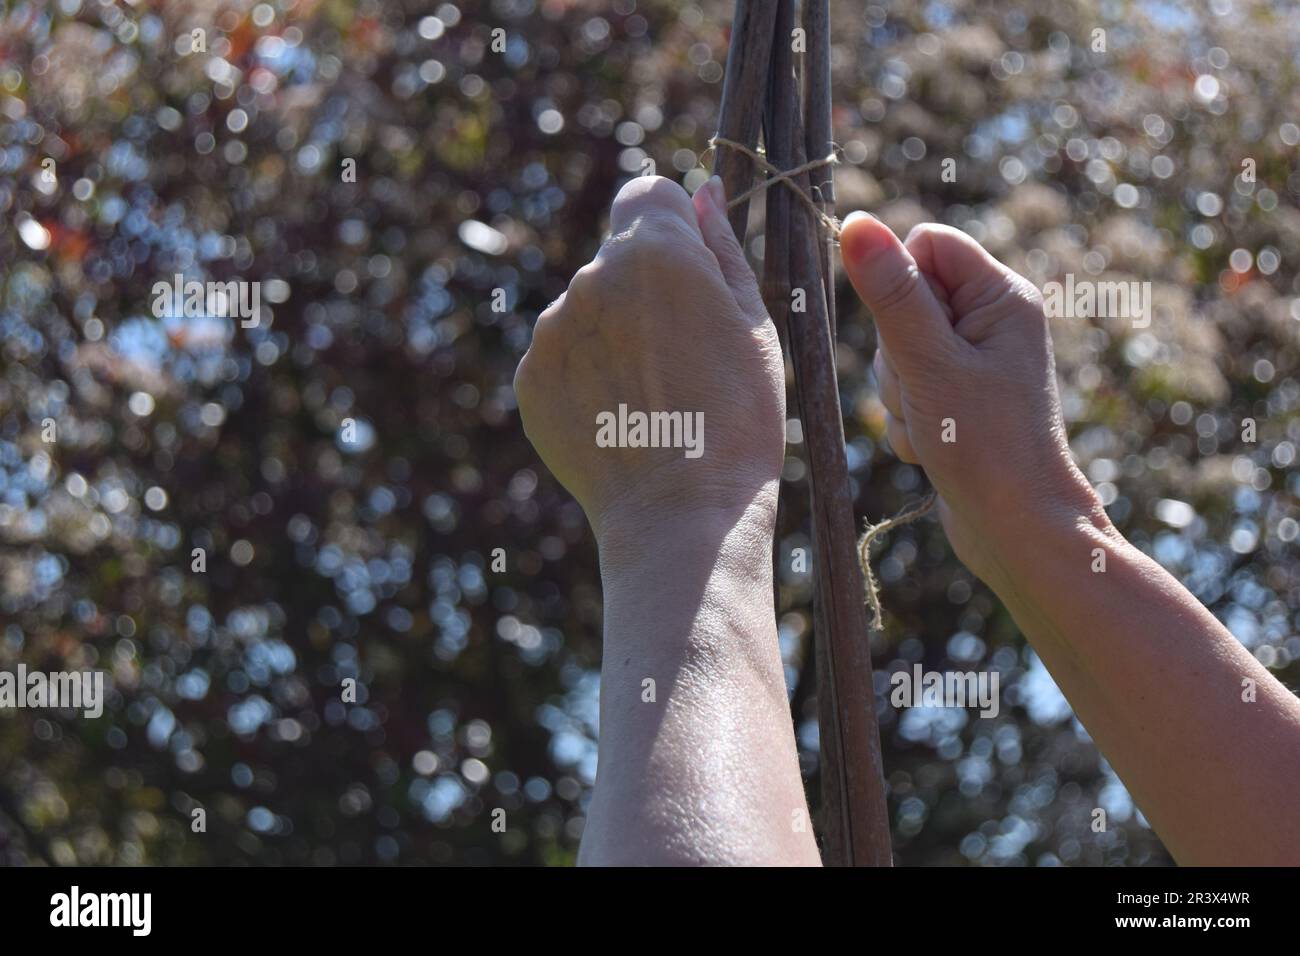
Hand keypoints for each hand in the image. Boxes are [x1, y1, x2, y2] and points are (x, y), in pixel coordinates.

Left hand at [515, 176, 784, 550]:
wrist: (682, 513)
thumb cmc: (738, 418)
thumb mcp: (753, 324)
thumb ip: (722, 248)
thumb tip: (706, 193)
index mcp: (654, 251)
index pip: (648, 193)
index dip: (671, 225)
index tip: (689, 270)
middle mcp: (590, 277)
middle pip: (616, 258)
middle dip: (644, 290)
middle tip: (683, 357)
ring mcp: (552, 330)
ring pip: (586, 311)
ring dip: (612, 336)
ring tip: (653, 398)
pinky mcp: (530, 378)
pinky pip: (561, 359)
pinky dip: (585, 379)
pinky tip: (621, 419)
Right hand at [838, 213, 1105, 583]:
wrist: (1017, 530)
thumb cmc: (985, 445)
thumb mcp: (929, 363)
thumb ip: (892, 293)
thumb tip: (856, 224)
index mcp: (1002, 295)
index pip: (925, 243)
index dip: (899, 283)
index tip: (909, 335)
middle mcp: (993, 321)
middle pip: (904, 299)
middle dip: (896, 351)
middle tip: (926, 390)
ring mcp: (975, 362)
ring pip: (898, 349)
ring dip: (899, 392)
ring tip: (932, 424)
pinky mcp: (959, 399)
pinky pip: (907, 388)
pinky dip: (909, 419)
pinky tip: (932, 446)